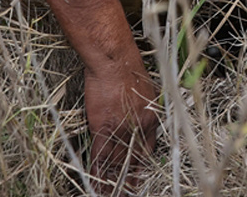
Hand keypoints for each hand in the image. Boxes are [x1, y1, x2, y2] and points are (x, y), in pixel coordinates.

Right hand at [85, 56, 157, 193]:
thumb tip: (137, 117)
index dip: (142, 165)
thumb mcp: (145, 92)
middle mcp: (139, 128)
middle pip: (134, 160)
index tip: (138, 175)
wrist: (115, 63)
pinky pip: (101, 157)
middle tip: (127, 193)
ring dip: (113, 181)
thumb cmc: (128, 70)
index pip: (148, 149)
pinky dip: (98, 172)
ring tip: (111, 195)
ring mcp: (122, 130)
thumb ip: (142, 110)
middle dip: (129, 180)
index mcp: (151, 118)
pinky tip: (95, 183)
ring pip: (117, 163)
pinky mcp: (104, 129)